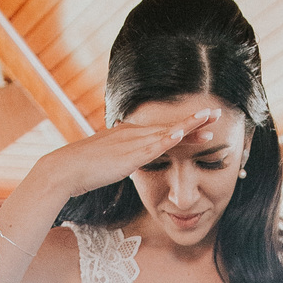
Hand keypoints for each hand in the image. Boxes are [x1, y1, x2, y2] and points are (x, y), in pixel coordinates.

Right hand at [36, 108, 221, 199]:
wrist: (66, 169)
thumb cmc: (83, 169)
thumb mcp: (106, 160)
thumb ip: (118, 157)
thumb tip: (123, 158)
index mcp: (129, 134)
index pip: (162, 130)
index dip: (184, 128)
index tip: (202, 124)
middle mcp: (133, 133)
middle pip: (170, 127)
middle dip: (194, 121)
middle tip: (216, 113)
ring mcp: (131, 142)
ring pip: (167, 132)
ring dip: (189, 126)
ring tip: (210, 119)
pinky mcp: (128, 155)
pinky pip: (152, 146)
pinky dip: (167, 139)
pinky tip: (181, 133)